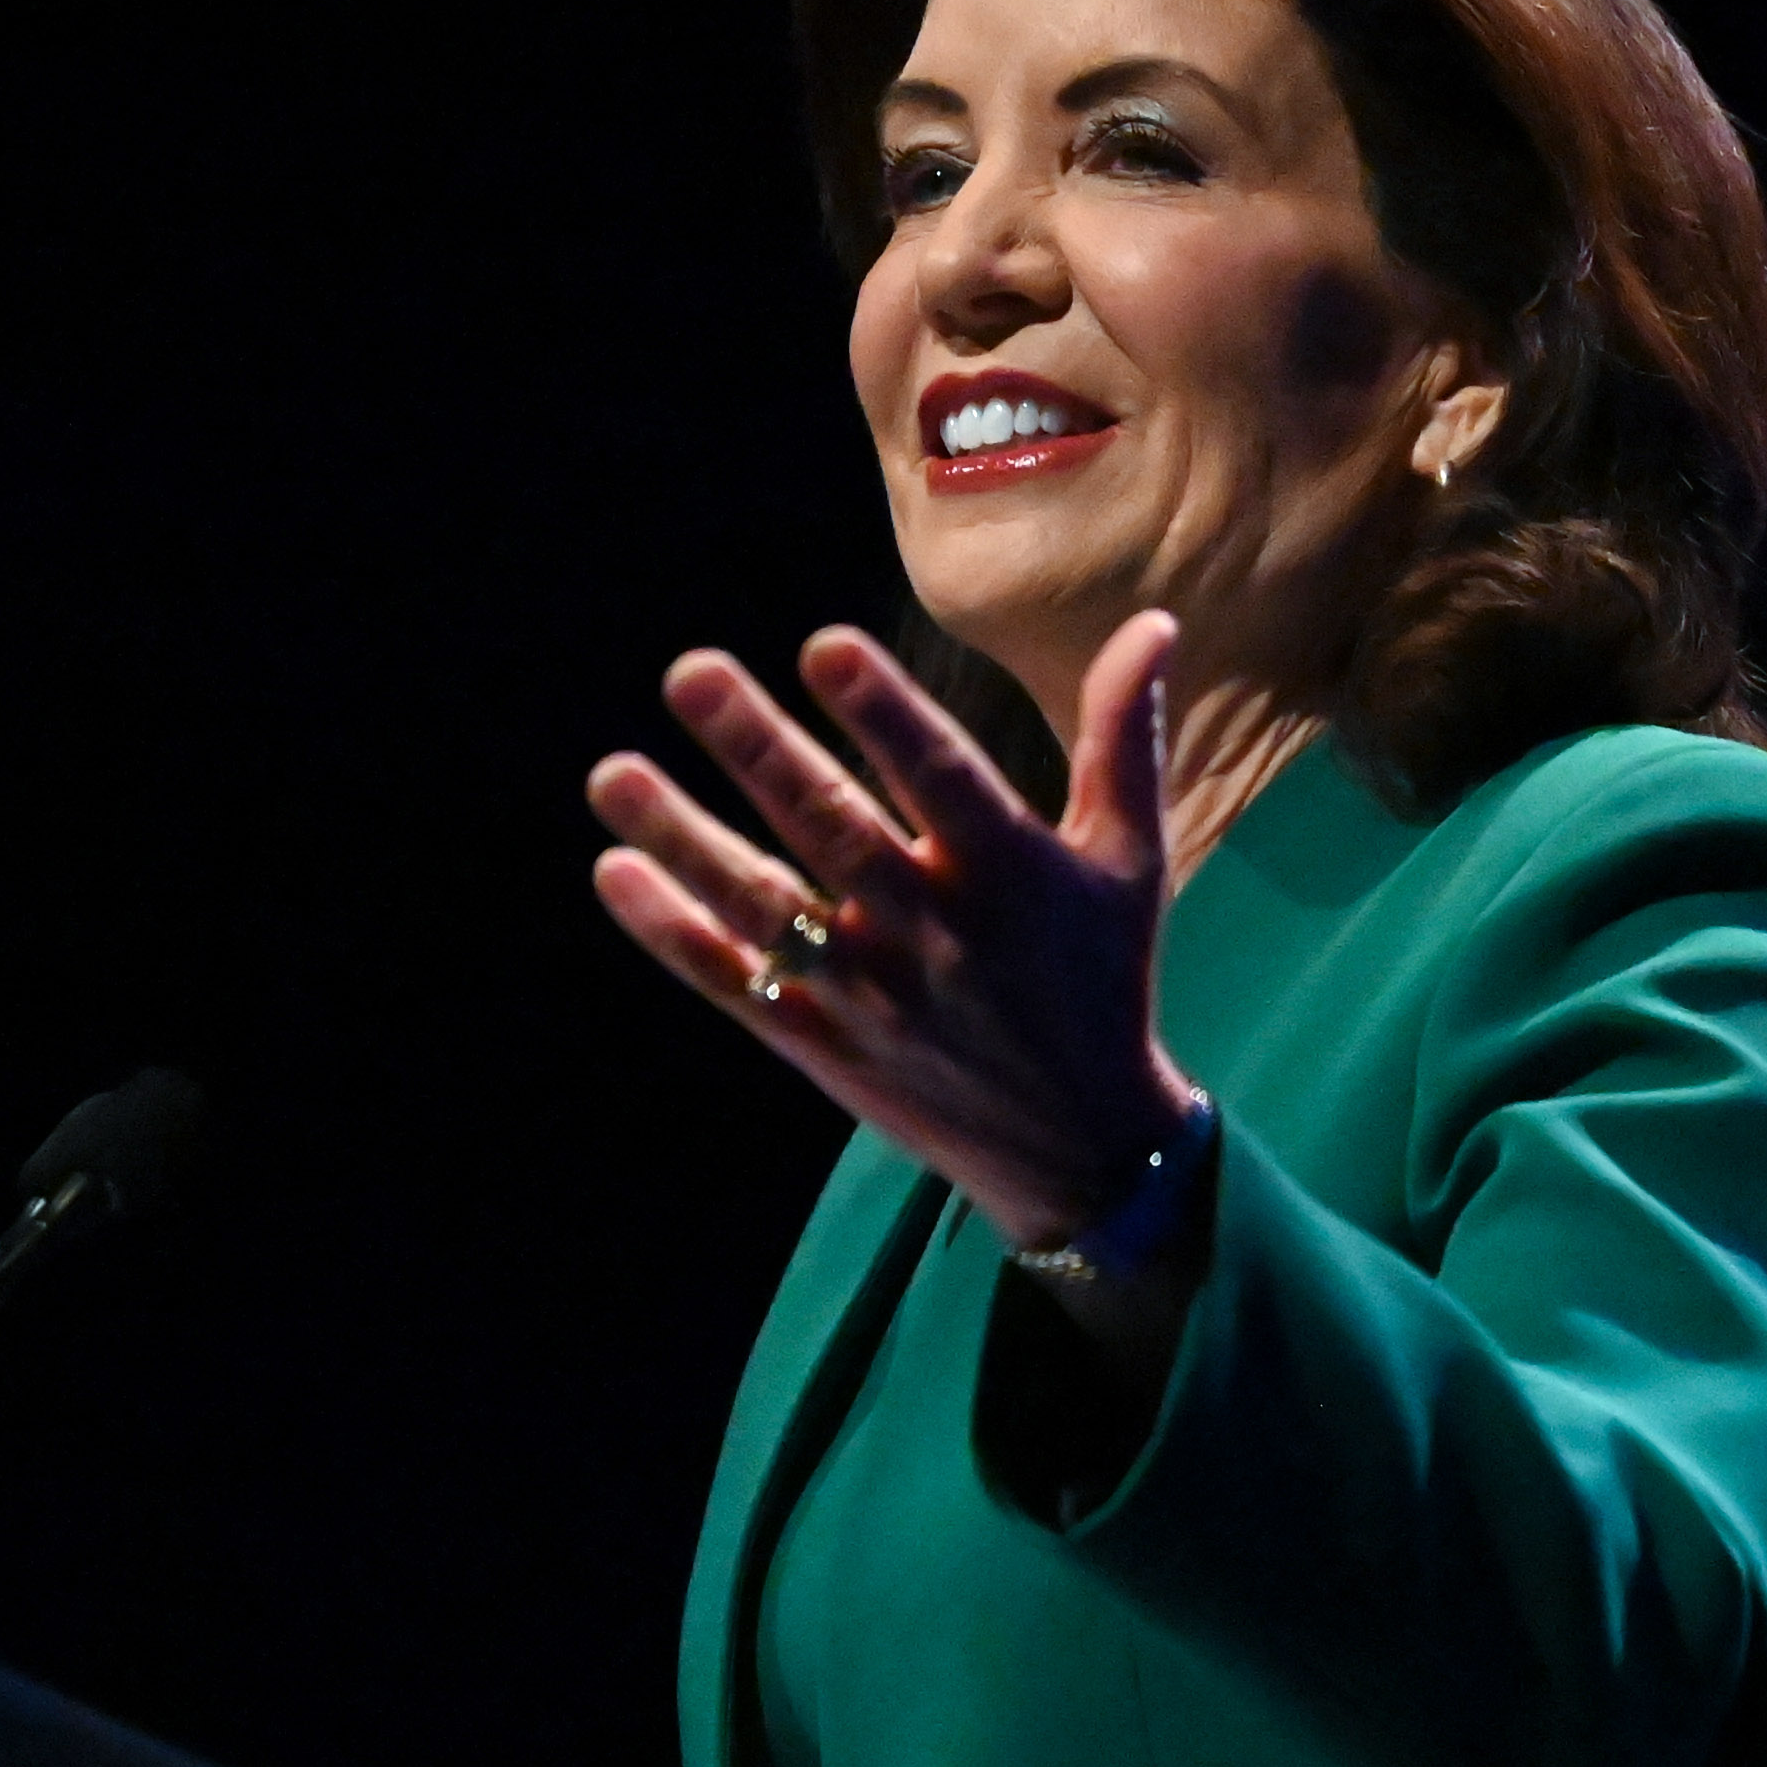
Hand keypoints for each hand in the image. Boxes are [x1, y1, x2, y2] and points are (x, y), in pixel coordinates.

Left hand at [588, 612, 1197, 1255]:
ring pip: (763, 905)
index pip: (944, 779)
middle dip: (759, 750)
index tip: (825, 646)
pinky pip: (735, 983)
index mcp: (1014, 875)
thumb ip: (1125, 739)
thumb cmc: (1103, 976)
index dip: (886, 715)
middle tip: (690, 671)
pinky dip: (673, 932)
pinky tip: (616, 872)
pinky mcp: (823, 1045)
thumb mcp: (1131, 859)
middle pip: (834, 829)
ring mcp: (871, 994)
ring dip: (682, 838)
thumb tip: (1153, 622)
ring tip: (613, 773)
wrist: (1080, 1144)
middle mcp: (936, 932)